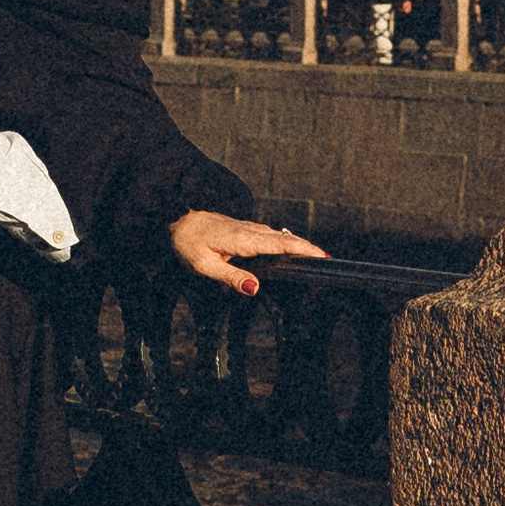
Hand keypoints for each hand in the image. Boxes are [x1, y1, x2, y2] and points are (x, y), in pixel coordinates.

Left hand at [168, 210, 327, 298]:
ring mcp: (249, 228)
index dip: (305, 250)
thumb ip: (230, 277)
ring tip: (314, 258)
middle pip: (286, 239)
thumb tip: (256, 288)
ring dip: (298, 245)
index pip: (282, 244)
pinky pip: (270, 236)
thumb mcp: (204, 265)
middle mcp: (251, 231)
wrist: (177, 216)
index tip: (324, 256)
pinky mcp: (244, 229)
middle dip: (308, 248)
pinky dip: (285, 242)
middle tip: (327, 261)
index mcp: (244, 239)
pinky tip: (288, 251)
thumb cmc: (187, 241)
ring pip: (279, 236)